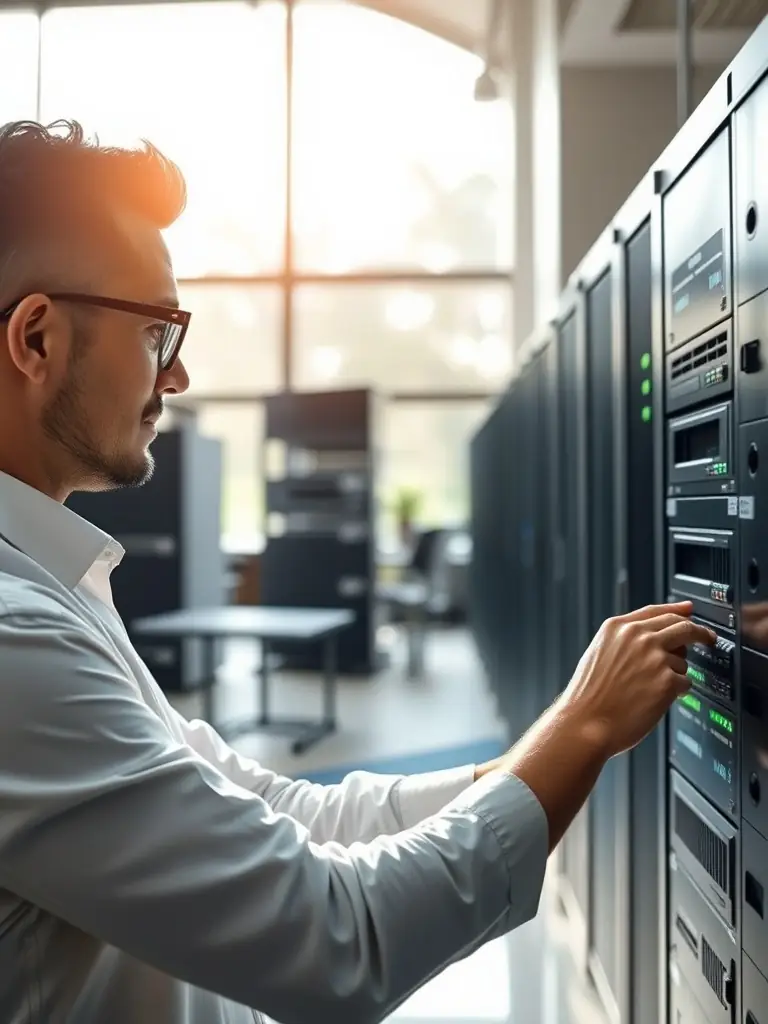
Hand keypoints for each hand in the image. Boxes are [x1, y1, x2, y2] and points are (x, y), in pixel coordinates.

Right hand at [558, 600, 714, 758]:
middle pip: (682, 626)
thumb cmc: (588, 695)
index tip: (689, 611)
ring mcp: (655, 657)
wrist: (585, 723)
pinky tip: (657, 700)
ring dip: (676, 673)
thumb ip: (625, 640)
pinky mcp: (668, 681)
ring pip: (683, 660)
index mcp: (618, 628)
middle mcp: (638, 637)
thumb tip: (656, 637)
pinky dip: (678, 692)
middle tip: (707, 638)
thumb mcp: (599, 653)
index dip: (677, 610)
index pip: (656, 611)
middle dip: (699, 632)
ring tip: (652, 689)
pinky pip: (686, 682)